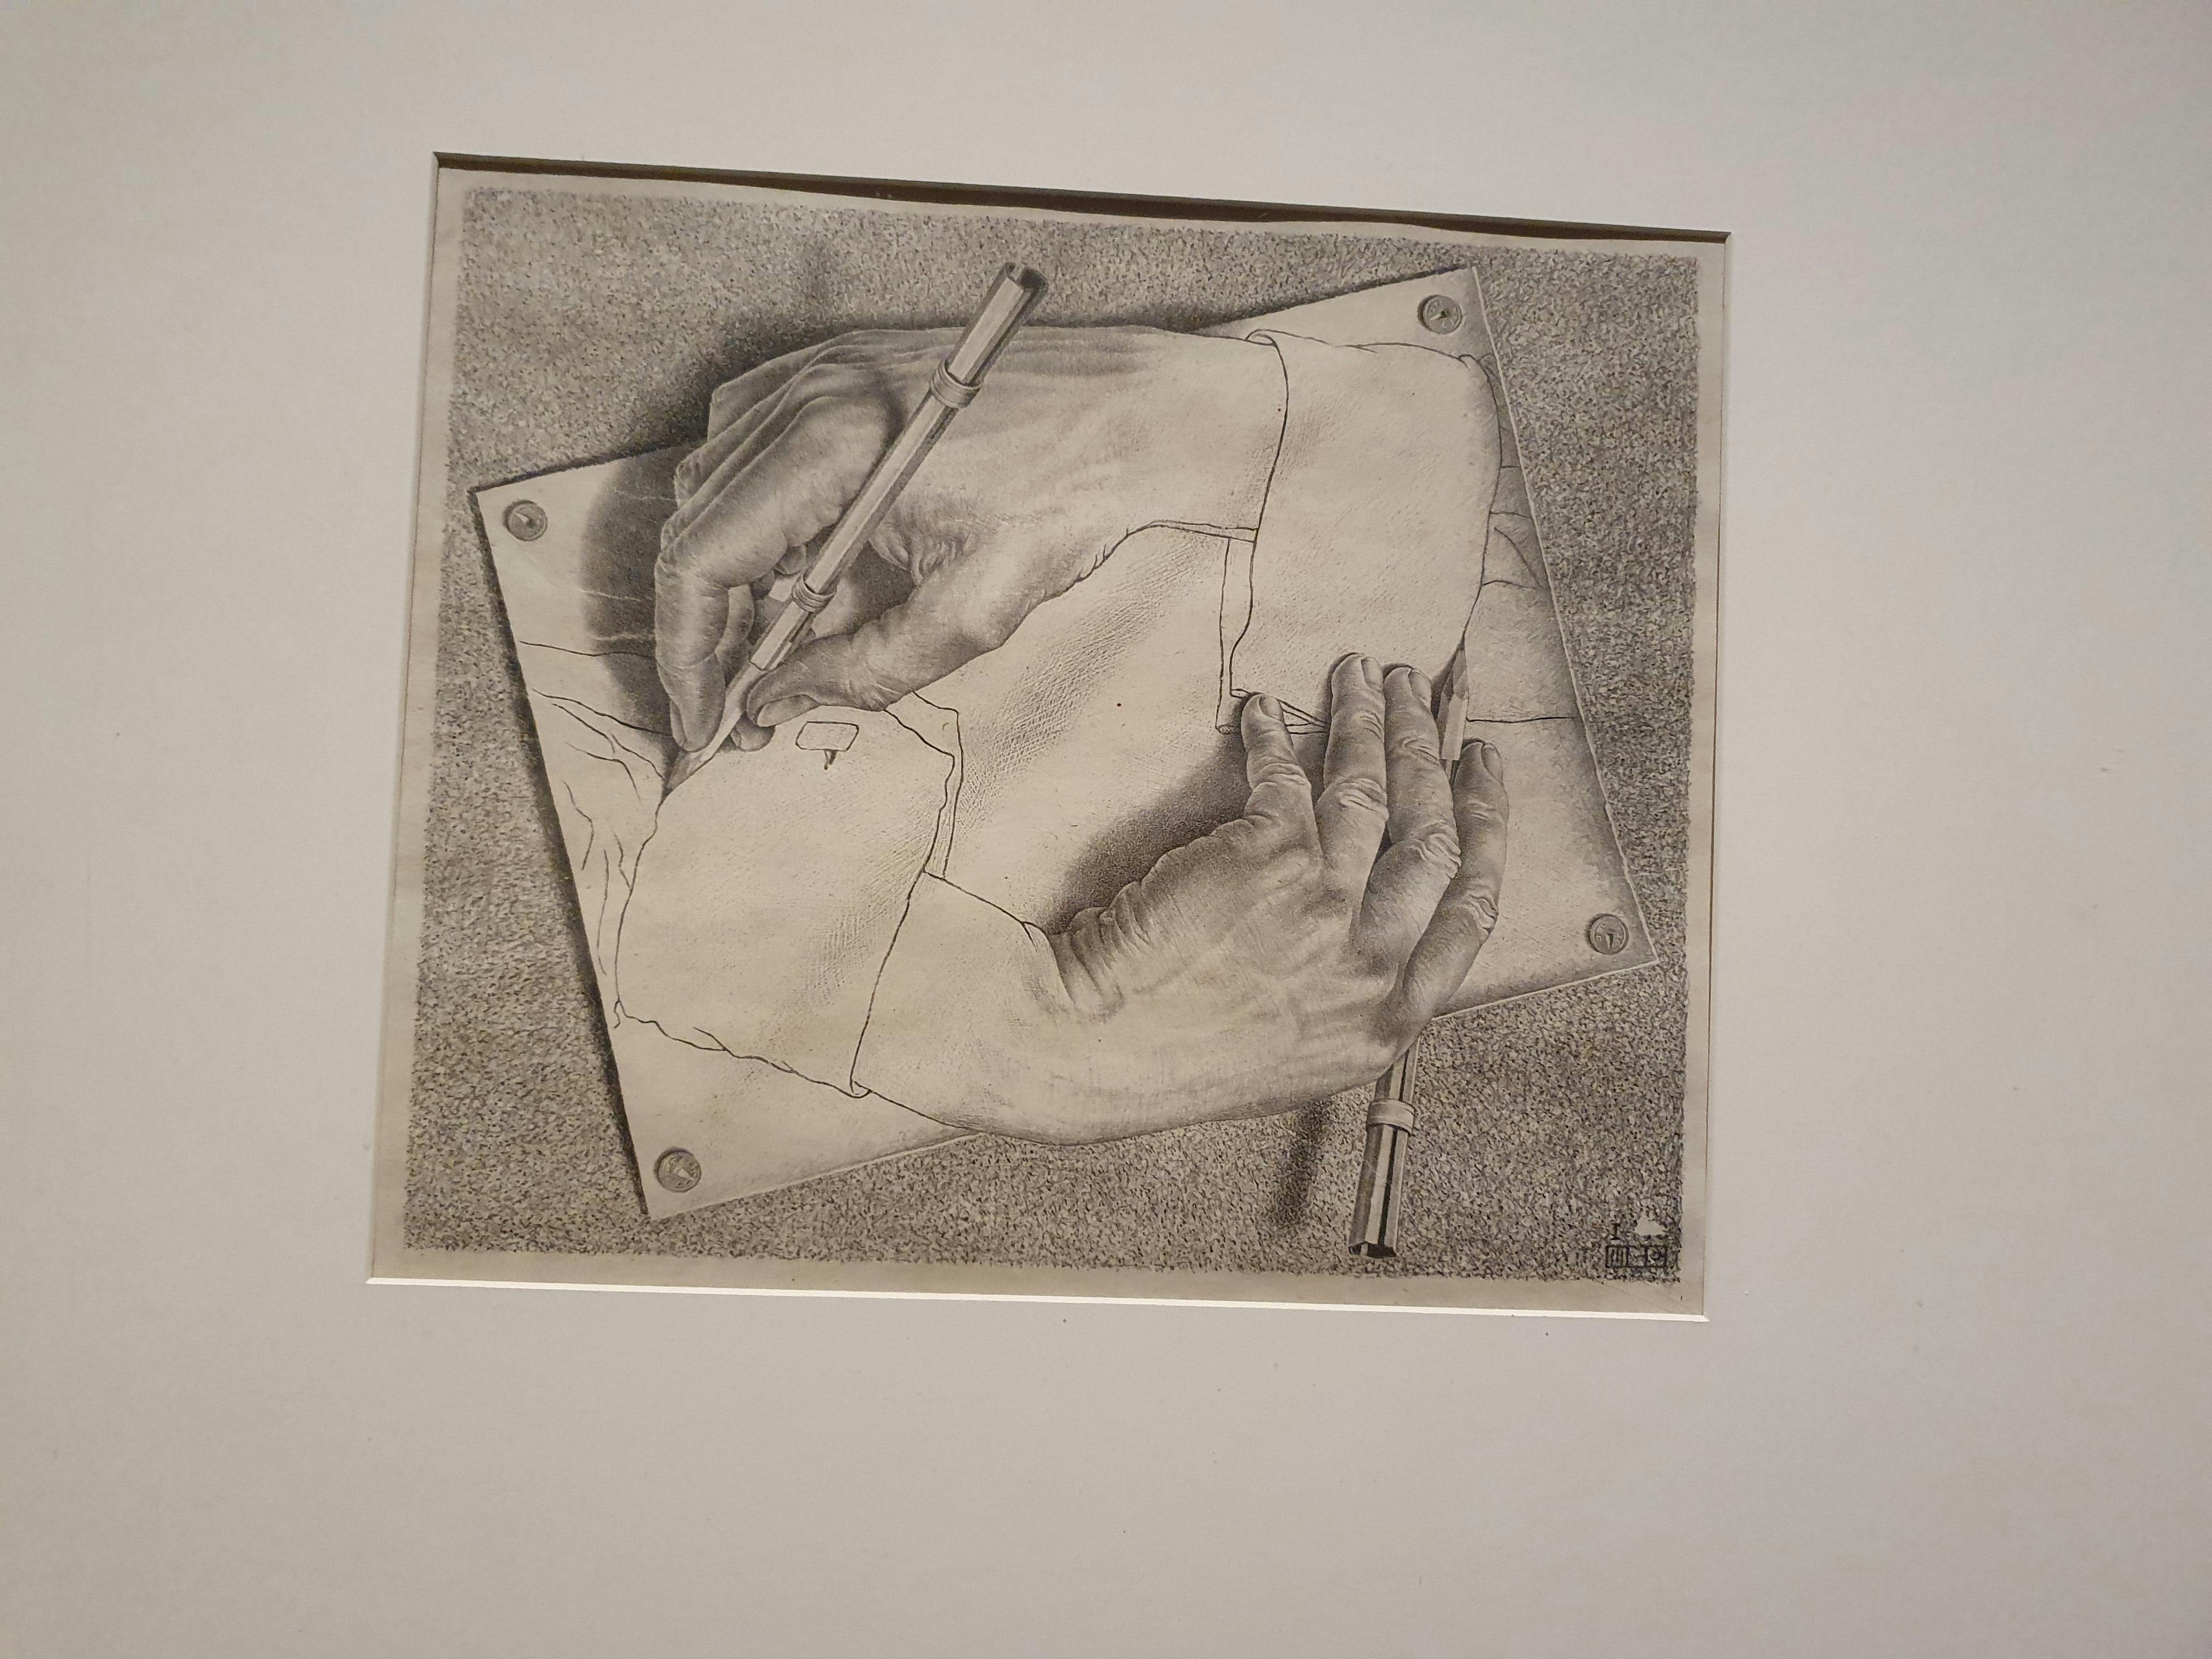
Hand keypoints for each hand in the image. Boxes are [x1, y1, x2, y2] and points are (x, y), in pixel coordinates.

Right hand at [655, 326, 1284, 753]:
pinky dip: (756, 511)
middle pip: (695, 525)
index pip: (701, 559)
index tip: (701, 720)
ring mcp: (816, 371)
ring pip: (712, 488)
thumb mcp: (975, 611)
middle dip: (707, 625)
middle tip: (745, 698)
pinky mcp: (836, 367)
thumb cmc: (1073, 495)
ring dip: (732, 570)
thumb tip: (779, 702)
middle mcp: (804, 395)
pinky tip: (808, 558)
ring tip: (789, 635)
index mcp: (830, 448)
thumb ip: (865, 669)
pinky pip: (749, 444)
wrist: (1142, 412)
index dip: (686, 654)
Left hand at [975, 655, 1508, 1143]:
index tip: (1483, 775)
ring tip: (1364, 671)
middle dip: (1434, 752)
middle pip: (1435, 836)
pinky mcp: (1269, 859)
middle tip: (1426, 695)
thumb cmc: (1177, 1057)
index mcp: (1389, 1021)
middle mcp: (1374, 965)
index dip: (1487, 829)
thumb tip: (1376, 928)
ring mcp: (1328, 908)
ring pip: (1374, 791)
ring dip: (1372, 719)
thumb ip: (1350, 995)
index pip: (1471, 911)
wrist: (1096, 1051)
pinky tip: (1263, 707)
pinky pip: (1286, 775)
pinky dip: (1274, 734)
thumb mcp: (1298, 1054)